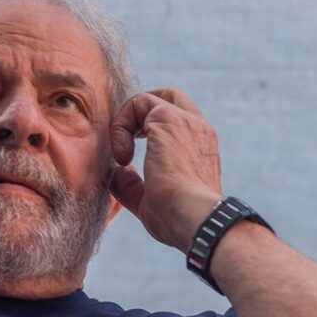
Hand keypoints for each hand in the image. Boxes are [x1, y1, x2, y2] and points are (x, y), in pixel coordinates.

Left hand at [110, 88, 223, 251]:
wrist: (195, 219)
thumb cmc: (178, 219)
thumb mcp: (150, 201)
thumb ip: (132, 184)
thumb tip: (116, 173)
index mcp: (200, 148)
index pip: (177, 121)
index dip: (147, 130)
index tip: (130, 159)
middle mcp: (198, 129)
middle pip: (170, 96)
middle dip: (140, 110)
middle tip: (125, 142)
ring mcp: (186, 121)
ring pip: (150, 98)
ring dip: (126, 123)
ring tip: (121, 156)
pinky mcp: (169, 119)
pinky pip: (138, 103)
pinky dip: (121, 125)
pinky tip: (122, 156)